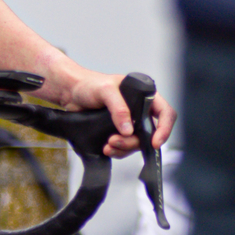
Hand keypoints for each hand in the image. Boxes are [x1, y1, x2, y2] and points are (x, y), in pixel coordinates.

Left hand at [34, 60, 176, 155]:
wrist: (70, 93)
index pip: (165, 113)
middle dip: (134, 142)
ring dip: (124, 148)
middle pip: (150, 134)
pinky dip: (117, 151)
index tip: (155, 142)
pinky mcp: (118, 132)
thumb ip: (118, 108)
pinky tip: (107, 148)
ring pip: (136, 143)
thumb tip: (128, 129)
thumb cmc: (89, 84)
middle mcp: (139, 110)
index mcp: (144, 96)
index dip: (164, 129)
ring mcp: (129, 122)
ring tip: (108, 145)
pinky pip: (124, 148)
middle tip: (116, 141)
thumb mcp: (105, 91)